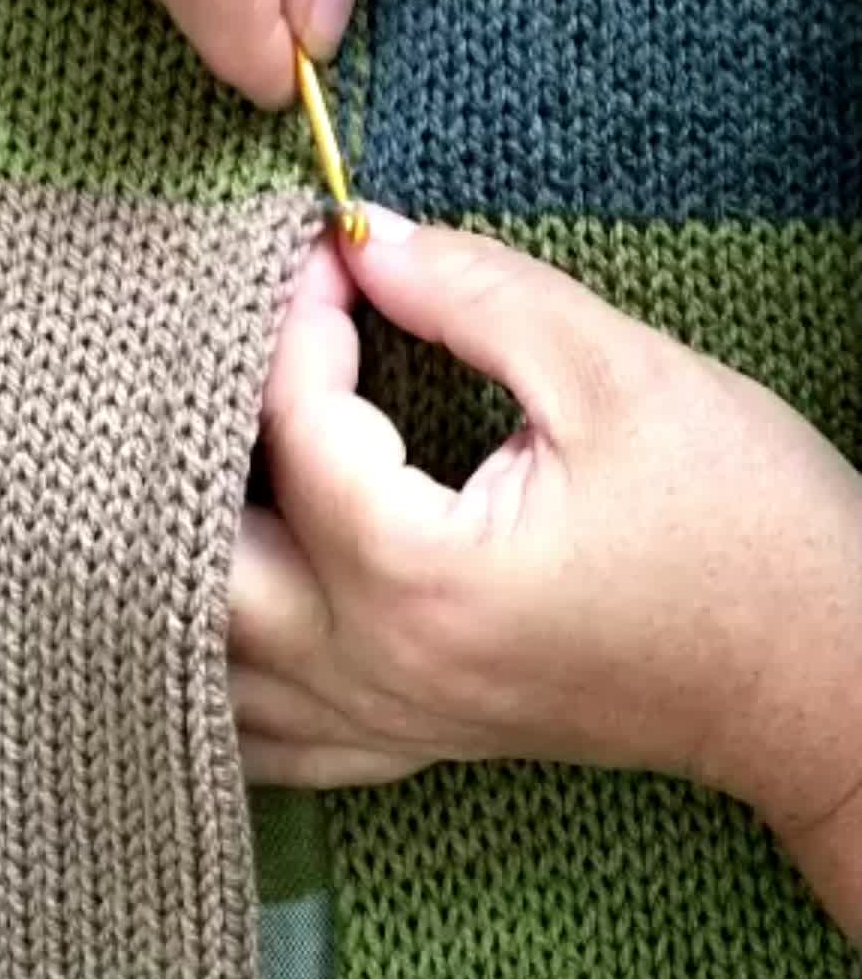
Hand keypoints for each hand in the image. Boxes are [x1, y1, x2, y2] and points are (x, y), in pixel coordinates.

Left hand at [230, 210, 861, 938]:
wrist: (823, 673)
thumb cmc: (744, 527)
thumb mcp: (618, 376)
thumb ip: (475, 295)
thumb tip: (364, 239)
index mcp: (424, 576)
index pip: (295, 427)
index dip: (298, 319)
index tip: (326, 255)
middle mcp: (381, 668)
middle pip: (196, 559)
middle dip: (199, 435)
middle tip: (245, 344)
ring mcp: (392, 720)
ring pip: (207, 661)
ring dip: (182, 551)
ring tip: (218, 446)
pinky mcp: (416, 739)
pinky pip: (265, 728)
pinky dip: (221, 656)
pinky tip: (233, 584)